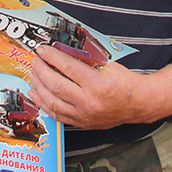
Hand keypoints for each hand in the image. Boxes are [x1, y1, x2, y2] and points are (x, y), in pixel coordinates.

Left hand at [28, 45, 146, 129]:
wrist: (138, 104)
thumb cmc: (124, 82)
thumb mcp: (108, 64)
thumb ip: (85, 58)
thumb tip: (62, 49)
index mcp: (98, 84)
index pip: (68, 68)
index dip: (52, 57)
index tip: (43, 50)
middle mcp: (89, 102)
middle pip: (56, 85)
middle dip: (41, 70)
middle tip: (36, 61)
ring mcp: (84, 115)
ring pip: (52, 102)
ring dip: (39, 86)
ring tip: (33, 74)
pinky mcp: (81, 123)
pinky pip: (56, 114)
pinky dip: (43, 103)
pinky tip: (36, 92)